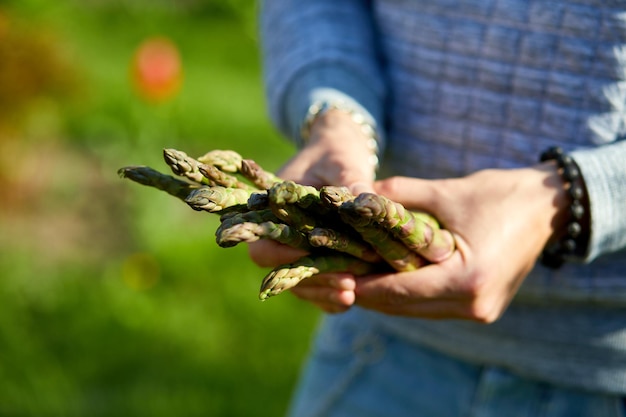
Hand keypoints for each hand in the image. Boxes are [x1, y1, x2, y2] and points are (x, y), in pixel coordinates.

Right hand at [248, 109, 375, 311]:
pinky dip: (331, 296)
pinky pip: (318, 287)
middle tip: (345, 285)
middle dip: (311, 282)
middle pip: (281, 272)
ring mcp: (299, 249)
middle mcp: (282, 234)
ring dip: (323, 292)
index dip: (282, 255)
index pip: (263, 244)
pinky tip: (353, 298)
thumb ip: (351, 181)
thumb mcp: (343, 161)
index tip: (312, 254)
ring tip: (351, 294)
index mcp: (274, 209)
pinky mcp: (320, 258)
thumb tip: (363, 203)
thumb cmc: (336, 152)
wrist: (341, 152)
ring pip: (300, 284)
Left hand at [353, 163, 568, 321]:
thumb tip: (356, 194)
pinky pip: (433, 307)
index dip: (364, 284)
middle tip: (336, 277)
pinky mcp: (481, 308)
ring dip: (386, 297)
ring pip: (417, 311)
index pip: (400, 290)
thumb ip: (400, 194)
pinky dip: (408, 295)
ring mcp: (480, 311)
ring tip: (354, 278)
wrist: (547, 207)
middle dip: (369, 293)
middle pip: (406, 307)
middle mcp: (475, 305)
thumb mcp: (447, 191)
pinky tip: (385, 279)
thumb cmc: (499, 194)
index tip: (334, 275)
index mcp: (468, 280)